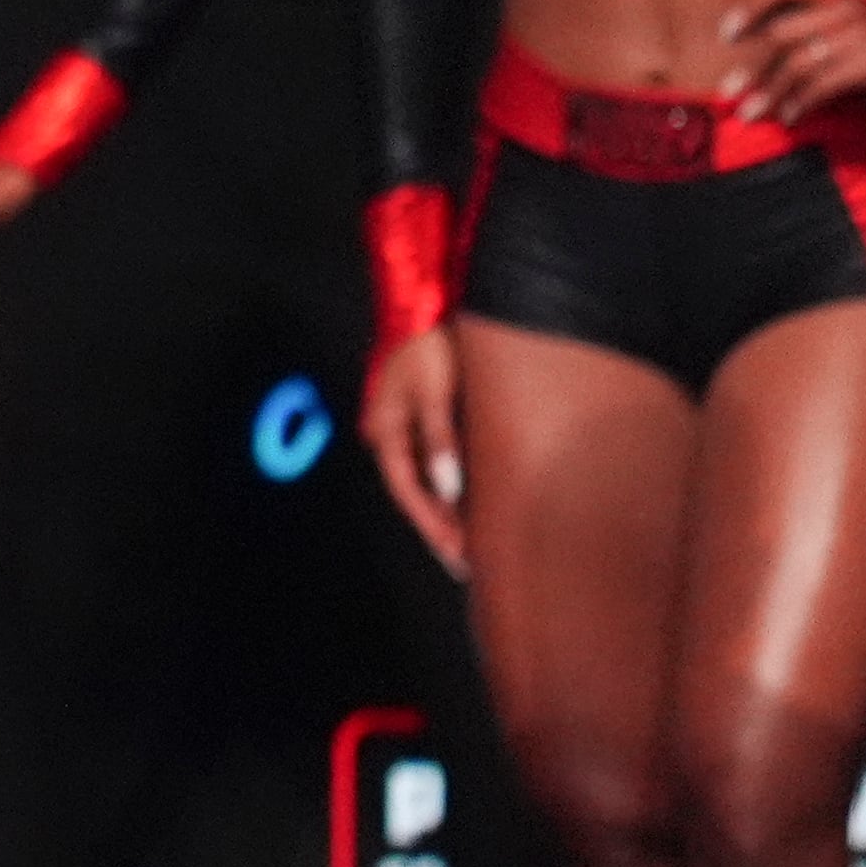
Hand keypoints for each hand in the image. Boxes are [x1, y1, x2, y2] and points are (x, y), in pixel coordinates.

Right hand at [363, 327, 470, 579]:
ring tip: (478, 544)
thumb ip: (440, 440)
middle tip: (472, 566)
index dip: (433, 527)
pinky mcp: (431, 415)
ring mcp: (410, 425)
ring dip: (451, 511)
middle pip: (417, 492)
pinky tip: (479, 502)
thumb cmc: (431, 341)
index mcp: (386, 429)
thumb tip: (448, 490)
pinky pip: (442, 460)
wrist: (433, 301)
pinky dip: (459, 485)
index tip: (459, 557)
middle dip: (442, 530)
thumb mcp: (434, 390)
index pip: (408, 492)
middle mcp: (394, 433)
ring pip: (430, 479)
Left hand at [719, 0, 865, 127]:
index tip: (726, 33)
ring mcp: (858, 34)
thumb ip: (825, 26)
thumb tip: (776, 53)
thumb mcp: (863, 22)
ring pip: (797, 65)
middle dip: (751, 68)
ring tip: (749, 115)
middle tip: (727, 92)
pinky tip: (790, 118)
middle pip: (781, 35)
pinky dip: (801, 104)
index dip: (751, 7)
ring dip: (769, 94)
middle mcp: (845, 8)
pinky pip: (822, 85)